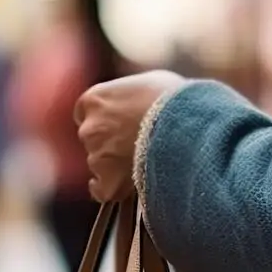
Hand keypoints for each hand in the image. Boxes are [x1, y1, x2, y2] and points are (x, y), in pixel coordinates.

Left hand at [74, 71, 186, 202]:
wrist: (186, 127)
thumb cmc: (173, 98)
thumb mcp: (151, 80)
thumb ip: (132, 92)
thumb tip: (140, 99)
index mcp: (94, 99)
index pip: (86, 112)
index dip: (103, 119)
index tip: (117, 123)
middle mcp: (89, 128)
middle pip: (92, 138)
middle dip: (109, 141)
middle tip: (135, 143)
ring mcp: (97, 157)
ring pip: (99, 164)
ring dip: (114, 164)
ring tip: (144, 160)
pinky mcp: (109, 182)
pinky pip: (101, 190)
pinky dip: (108, 189)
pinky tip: (121, 185)